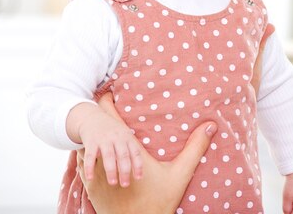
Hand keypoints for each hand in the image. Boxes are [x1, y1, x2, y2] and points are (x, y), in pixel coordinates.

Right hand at [67, 96, 143, 186]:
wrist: (93, 117)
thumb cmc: (113, 132)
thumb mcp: (124, 136)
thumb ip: (131, 149)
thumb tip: (139, 170)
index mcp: (127, 137)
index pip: (135, 152)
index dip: (138, 165)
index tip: (139, 178)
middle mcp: (117, 138)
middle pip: (123, 155)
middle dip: (125, 171)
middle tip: (125, 184)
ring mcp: (104, 139)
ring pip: (109, 156)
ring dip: (111, 170)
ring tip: (113, 183)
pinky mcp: (91, 141)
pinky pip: (90, 156)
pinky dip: (90, 167)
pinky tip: (90, 178)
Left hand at [77, 92, 216, 213]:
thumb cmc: (159, 201)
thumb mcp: (181, 173)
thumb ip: (196, 147)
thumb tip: (211, 125)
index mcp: (129, 151)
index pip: (112, 120)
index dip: (107, 103)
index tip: (108, 92)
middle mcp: (109, 160)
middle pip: (96, 131)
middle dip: (98, 118)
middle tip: (100, 104)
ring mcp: (97, 174)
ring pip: (85, 148)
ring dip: (90, 138)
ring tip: (92, 128)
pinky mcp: (91, 188)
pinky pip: (80, 166)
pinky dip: (84, 156)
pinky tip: (87, 152)